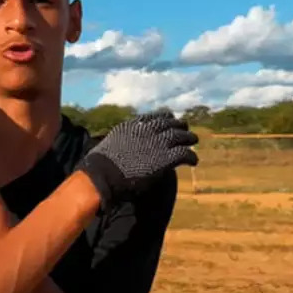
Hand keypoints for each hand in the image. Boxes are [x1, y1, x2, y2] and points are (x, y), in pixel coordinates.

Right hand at [76, 111, 198, 211]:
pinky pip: (184, 153)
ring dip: (188, 138)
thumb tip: (120, 145)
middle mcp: (146, 130)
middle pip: (169, 123)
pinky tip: (193, 161)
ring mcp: (157, 142)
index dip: (163, 119)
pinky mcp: (165, 158)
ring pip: (180, 135)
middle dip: (179, 125)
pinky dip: (191, 156)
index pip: (153, 117)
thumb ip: (120, 140)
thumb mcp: (109, 143)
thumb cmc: (99, 164)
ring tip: (193, 141)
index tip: (168, 120)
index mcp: (132, 125)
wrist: (102, 174)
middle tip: (185, 129)